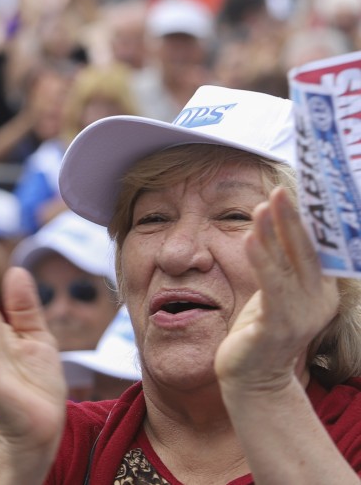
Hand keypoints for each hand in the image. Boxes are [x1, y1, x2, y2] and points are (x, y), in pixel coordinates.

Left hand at [215, 188, 338, 392]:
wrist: (252, 380)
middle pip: (307, 251)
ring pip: (289, 265)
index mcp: (321, 291)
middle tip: (280, 190)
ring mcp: (300, 315)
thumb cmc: (260, 331)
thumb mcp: (276, 292)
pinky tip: (250, 239)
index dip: (307, 219)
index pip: (317, 248)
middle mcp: (317, 301)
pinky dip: (261, 260)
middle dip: (293, 218)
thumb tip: (274, 223)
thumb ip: (281, 264)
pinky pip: (271, 287)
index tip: (295, 190)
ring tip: (261, 207)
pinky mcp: (278, 326)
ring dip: (274, 233)